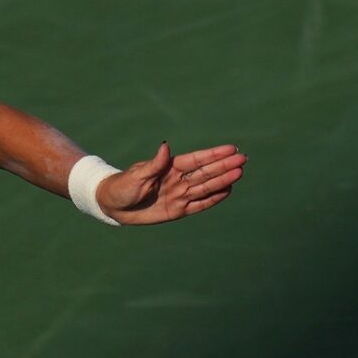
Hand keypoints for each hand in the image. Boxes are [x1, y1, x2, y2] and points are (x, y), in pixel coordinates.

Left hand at [97, 142, 246, 223]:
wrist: (114, 205)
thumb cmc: (122, 186)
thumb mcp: (137, 175)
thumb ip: (154, 164)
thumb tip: (165, 146)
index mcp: (170, 167)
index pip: (196, 160)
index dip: (213, 154)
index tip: (231, 149)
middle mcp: (178, 179)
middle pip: (205, 172)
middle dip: (224, 166)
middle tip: (243, 159)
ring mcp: (180, 194)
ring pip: (206, 187)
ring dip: (223, 180)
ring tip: (240, 173)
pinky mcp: (178, 210)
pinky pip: (199, 204)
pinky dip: (213, 199)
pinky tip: (227, 191)